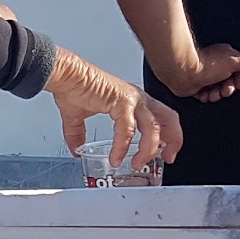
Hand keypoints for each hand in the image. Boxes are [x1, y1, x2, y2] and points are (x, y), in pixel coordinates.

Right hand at [46, 48, 182, 166]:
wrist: (66, 75)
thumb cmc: (73, 87)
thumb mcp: (78, 116)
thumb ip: (78, 134)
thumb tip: (76, 149)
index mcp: (133, 99)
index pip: (161, 116)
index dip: (168, 135)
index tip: (164, 152)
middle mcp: (137, 98)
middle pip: (169, 119)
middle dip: (173, 140)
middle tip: (167, 158)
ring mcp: (131, 99)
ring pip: (154, 127)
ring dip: (149, 149)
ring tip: (136, 163)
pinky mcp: (121, 103)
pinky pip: (128, 131)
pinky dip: (122, 147)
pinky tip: (116, 158)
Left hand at [161, 44, 239, 102]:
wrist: (182, 72)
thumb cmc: (208, 64)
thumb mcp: (234, 62)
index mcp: (226, 56)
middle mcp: (216, 65)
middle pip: (230, 81)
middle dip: (229, 88)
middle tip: (225, 90)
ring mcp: (206, 76)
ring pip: (219, 90)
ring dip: (218, 94)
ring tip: (213, 93)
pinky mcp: (197, 86)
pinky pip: (207, 95)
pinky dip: (207, 96)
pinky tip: (204, 95)